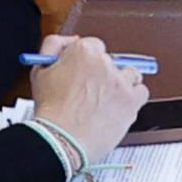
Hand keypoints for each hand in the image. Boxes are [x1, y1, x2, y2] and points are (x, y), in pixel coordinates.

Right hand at [29, 34, 146, 163]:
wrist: (62, 140)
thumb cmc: (50, 111)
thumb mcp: (40, 71)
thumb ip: (54, 47)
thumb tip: (70, 41)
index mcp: (83, 51)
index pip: (94, 46)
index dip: (89, 61)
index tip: (87, 71)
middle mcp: (105, 63)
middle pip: (112, 61)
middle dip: (104, 74)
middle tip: (93, 91)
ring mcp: (121, 82)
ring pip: (131, 74)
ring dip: (122, 84)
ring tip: (108, 99)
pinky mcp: (132, 101)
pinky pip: (142, 92)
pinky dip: (134, 98)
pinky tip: (120, 107)